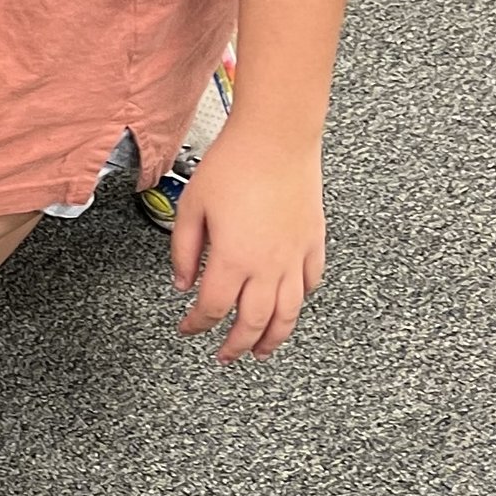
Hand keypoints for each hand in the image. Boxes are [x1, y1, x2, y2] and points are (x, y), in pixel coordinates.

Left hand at [171, 116, 325, 361]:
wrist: (276, 139)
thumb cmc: (233, 165)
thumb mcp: (192, 208)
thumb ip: (183, 251)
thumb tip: (181, 283)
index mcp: (233, 259)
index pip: (212, 308)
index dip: (197, 325)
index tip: (187, 328)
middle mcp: (267, 266)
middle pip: (253, 322)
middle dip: (236, 345)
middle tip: (225, 356)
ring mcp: (295, 257)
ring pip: (288, 313)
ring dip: (274, 338)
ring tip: (262, 352)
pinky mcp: (313, 243)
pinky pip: (311, 284)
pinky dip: (300, 301)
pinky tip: (292, 306)